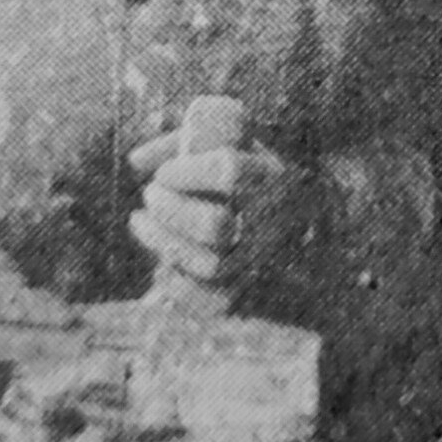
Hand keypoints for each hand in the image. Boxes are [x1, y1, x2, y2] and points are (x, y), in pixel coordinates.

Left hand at [126, 122, 318, 300]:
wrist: (304, 221)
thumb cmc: (256, 170)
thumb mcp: (236, 140)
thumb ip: (190, 139)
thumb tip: (137, 161)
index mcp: (275, 176)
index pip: (229, 172)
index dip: (186, 172)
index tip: (164, 172)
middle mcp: (274, 222)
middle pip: (214, 224)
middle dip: (170, 209)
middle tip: (150, 195)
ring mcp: (264, 262)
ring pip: (209, 266)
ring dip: (163, 243)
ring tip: (141, 222)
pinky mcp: (250, 293)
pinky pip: (209, 303)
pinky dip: (176, 284)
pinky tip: (162, 264)